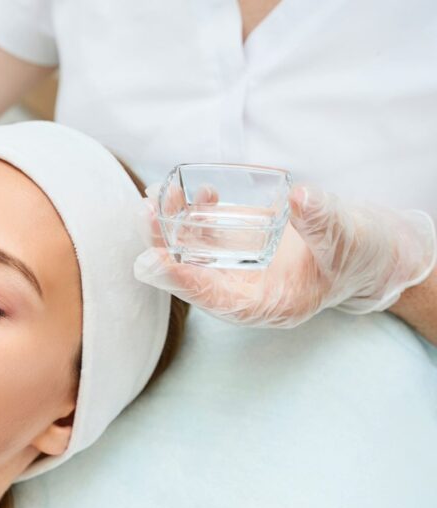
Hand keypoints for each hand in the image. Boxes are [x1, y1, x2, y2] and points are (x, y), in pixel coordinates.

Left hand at [133, 184, 436, 327]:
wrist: (373, 247)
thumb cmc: (364, 251)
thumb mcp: (348, 237)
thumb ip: (321, 220)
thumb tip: (297, 196)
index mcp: (272, 304)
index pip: (218, 300)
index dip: (184, 282)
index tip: (154, 260)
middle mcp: (249, 289)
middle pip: (194, 275)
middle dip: (165, 246)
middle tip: (146, 212)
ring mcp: (242, 266)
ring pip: (195, 251)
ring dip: (172, 225)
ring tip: (157, 192)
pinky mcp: (242, 243)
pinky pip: (209, 233)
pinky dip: (196, 213)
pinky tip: (194, 191)